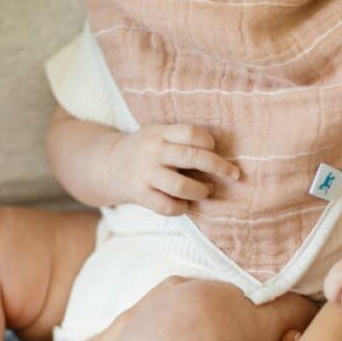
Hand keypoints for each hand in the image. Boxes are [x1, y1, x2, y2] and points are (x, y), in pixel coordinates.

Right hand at [107, 124, 240, 214]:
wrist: (107, 164)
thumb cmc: (143, 148)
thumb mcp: (157, 133)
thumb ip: (179, 137)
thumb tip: (218, 150)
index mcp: (159, 133)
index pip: (190, 132)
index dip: (208, 141)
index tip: (215, 149)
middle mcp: (153, 152)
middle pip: (192, 157)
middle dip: (218, 166)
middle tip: (233, 174)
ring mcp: (146, 174)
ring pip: (181, 186)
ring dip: (201, 191)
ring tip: (207, 191)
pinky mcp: (140, 194)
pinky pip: (167, 206)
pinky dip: (182, 207)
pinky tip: (186, 204)